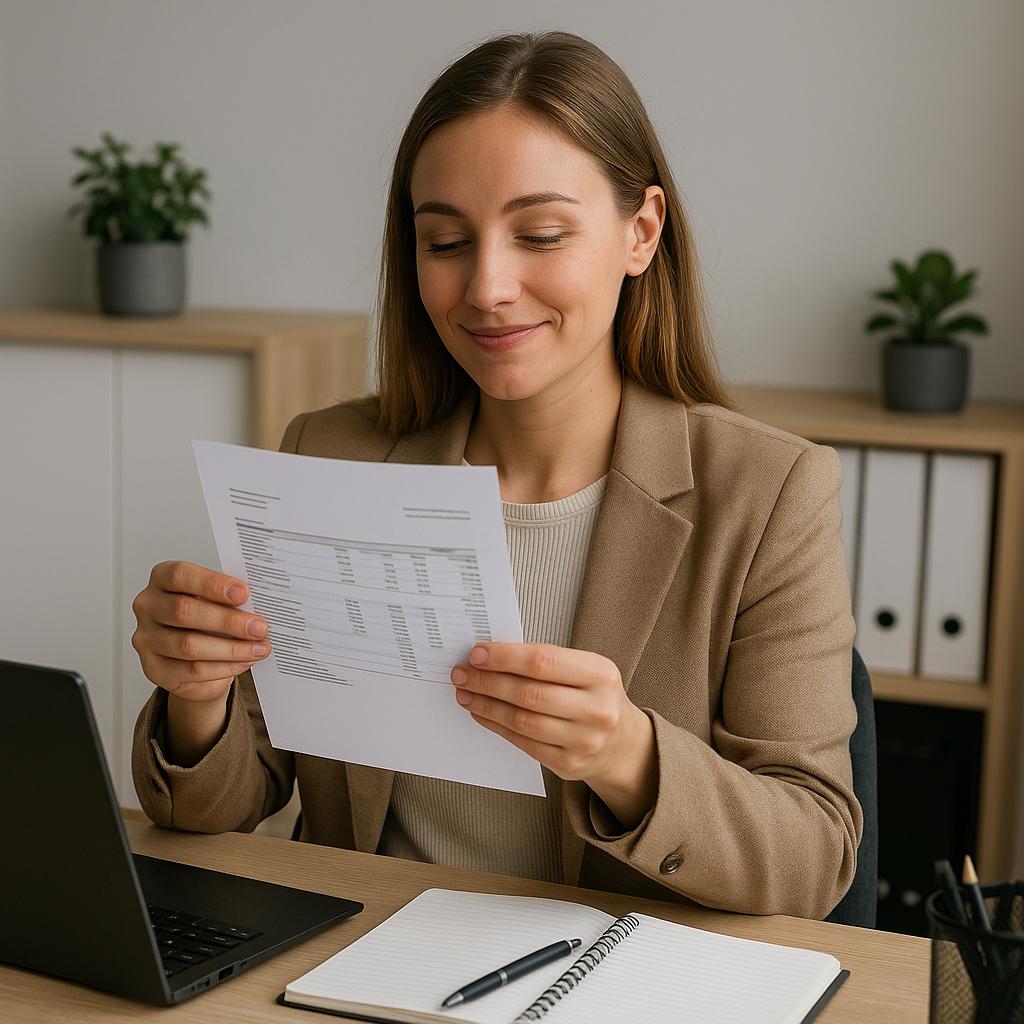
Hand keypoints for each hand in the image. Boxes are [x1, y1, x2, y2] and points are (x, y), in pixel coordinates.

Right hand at [131, 560, 272, 705]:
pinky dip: (224, 667)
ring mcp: (146, 639)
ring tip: (259, 648)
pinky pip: (191, 670)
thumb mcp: (216, 599)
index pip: (180, 575)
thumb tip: (257, 606)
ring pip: (188, 645)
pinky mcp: (154, 669)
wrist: (194, 654)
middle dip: (228, 621)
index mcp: (162, 578)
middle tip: (260, 627)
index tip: (243, 593)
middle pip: (184, 611)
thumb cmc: (207, 617)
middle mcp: (148, 606)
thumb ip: (229, 598)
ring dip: (231, 648)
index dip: (212, 584)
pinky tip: (244, 661)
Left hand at [450, 643, 657, 827]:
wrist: (622, 743)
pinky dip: (496, 726)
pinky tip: (482, 713)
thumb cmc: (594, 696)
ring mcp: (584, 741)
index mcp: (601, 674)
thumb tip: (490, 656)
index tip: (476, 654)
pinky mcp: (568, 765)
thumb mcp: (585, 669)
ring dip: (486, 705)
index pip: (543, 661)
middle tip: (461, 673)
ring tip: (466, 693)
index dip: (504, 657)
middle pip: (529, 693)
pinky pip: (523, 742)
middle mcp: (597, 709)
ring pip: (522, 720)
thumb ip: (545, 662)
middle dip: (488, 681)